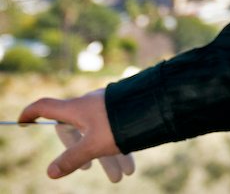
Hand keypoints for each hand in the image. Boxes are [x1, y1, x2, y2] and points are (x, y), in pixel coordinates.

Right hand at [18, 89, 135, 181]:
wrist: (157, 102)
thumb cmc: (120, 122)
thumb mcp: (93, 145)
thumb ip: (72, 159)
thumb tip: (51, 172)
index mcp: (76, 108)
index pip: (46, 107)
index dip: (32, 113)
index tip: (23, 121)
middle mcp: (89, 104)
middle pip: (77, 130)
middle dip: (84, 154)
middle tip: (88, 171)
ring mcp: (107, 105)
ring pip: (100, 134)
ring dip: (110, 156)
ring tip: (123, 176)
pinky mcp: (123, 107)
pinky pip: (115, 129)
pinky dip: (120, 146)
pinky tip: (130, 162)